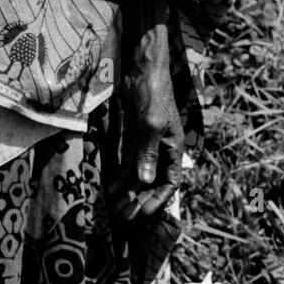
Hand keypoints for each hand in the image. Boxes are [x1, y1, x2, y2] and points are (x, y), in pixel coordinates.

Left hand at [112, 22, 183, 221]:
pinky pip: (128, 159)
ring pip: (138, 172)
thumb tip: (145, 181)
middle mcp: (162, 148)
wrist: (142, 67)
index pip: (170, 181)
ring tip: (115, 207)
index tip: (143, 212)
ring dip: (128, 190)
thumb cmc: (152, 92)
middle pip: (152, 180)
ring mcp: (147, 141)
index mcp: (173, 147)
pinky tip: (110, 186)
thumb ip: (147, 153)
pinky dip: (120, 174)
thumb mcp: (150, 123)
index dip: (158, 199)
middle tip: (124, 215)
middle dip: (139, 198)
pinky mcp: (134, 134)